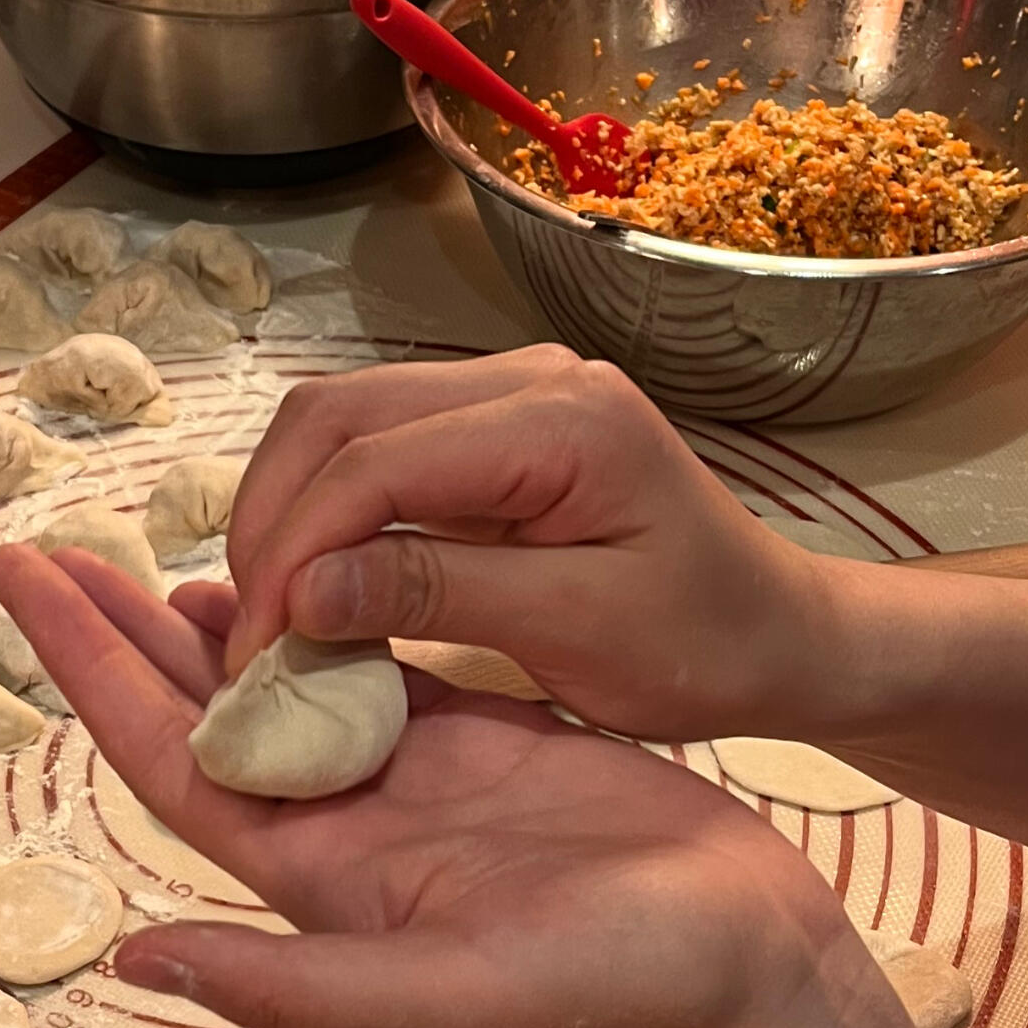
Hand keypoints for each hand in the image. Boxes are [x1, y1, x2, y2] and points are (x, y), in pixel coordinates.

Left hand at [0, 543, 939, 1027]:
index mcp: (318, 884)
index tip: (24, 581)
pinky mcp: (473, 752)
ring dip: (205, 623)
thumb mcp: (448, 994)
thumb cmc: (617, 988)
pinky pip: (368, 671)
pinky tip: (281, 575)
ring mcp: (405, 793)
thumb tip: (133, 957)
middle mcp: (341, 835)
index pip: (172, 763)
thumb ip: (293, 984)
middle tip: (42, 549)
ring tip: (132, 556)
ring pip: (276, 689)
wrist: (748, 966)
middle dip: (118, 637)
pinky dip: (316, 620)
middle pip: (200, 719)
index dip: (94, 674)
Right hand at [220, 344, 835, 740]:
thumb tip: (303, 593)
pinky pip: (375, 450)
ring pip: (340, 424)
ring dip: (288, 513)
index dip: (296, 550)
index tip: (259, 648)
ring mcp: (504, 394)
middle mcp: (525, 378)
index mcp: (562, 420)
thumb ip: (439, 595)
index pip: (375, 460)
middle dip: (272, 521)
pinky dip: (325, 513)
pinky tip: (314, 586)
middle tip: (249, 632)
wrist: (777, 632)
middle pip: (337, 417)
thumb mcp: (577, 632)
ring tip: (272, 614)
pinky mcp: (489, 430)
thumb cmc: (702, 644)